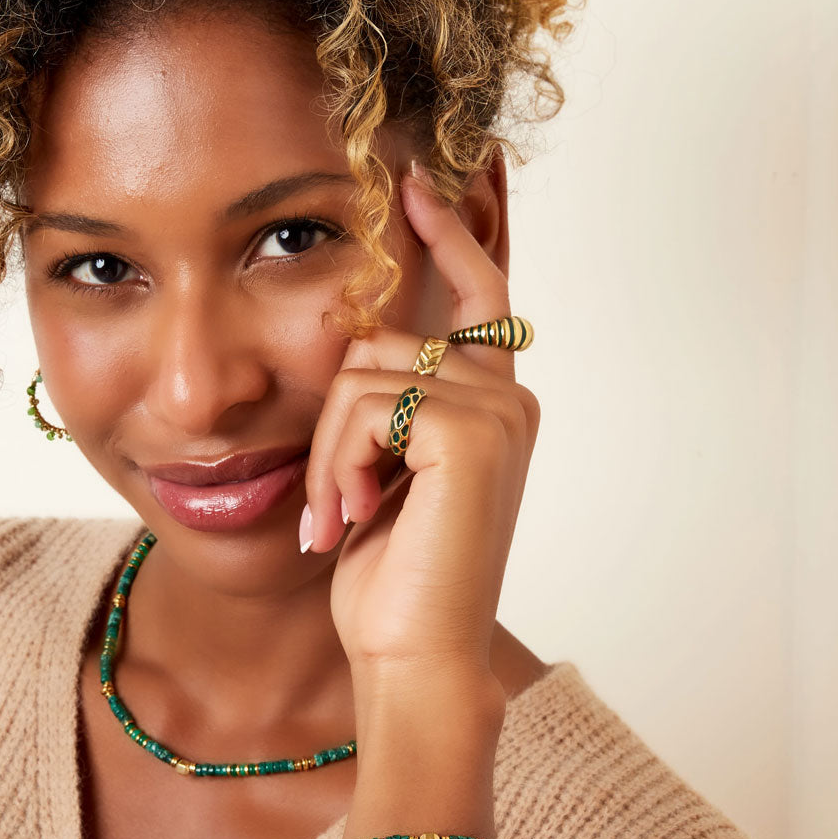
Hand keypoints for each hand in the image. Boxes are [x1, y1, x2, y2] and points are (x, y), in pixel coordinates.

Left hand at [300, 163, 540, 689]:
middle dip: (332, 423)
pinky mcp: (474, 432)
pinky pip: (364, 406)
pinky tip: (353, 515)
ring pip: (359, 374)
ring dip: (328, 453)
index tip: (412, 185)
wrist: (415, 653)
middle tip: (336, 499)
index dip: (447, 235)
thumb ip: (389, 406)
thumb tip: (360, 344)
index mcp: (493, 403)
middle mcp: (509, 396)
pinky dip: (337, 463)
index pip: (478, 294)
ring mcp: (498, 411)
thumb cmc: (396, 575)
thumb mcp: (385, 473)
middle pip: (379, 342)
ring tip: (343, 515)